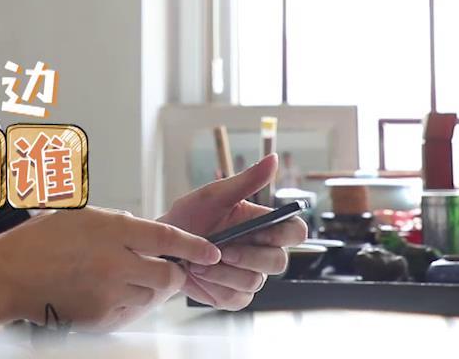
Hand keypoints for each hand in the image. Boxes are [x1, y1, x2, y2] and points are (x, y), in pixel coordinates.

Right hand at [0, 206, 220, 330]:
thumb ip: (118, 224)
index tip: (211, 252)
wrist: (7, 275)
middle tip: (169, 270)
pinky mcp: (99, 318)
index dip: (195, 247)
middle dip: (175, 273)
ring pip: (152, 298)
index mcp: (112, 230)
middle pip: (168, 275)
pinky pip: (131, 315)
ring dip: (152, 290)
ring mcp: (108, 293)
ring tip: (132, 280)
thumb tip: (146, 233)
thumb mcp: (83, 216)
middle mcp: (115, 262)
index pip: (167, 239)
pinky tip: (115, 295)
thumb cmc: (40, 241)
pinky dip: (131, 306)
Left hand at [158, 154, 307, 309]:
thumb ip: (246, 181)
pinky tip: (200, 275)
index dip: (285, 234)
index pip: (295, 232)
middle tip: (222, 250)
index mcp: (263, 225)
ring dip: (225, 272)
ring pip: (255, 281)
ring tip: (200, 261)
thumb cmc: (189, 217)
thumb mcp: (214, 195)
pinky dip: (216, 287)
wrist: (162, 246)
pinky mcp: (235, 296)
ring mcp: (250, 276)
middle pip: (279, 262)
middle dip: (249, 257)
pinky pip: (237, 298)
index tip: (260, 231)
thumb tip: (273, 159)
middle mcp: (262, 252)